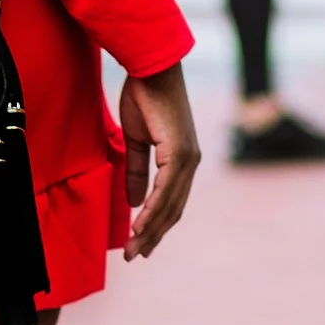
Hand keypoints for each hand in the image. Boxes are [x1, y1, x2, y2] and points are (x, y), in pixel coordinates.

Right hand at [119, 64, 200, 259]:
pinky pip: (165, 189)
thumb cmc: (144, 96)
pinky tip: (139, 225)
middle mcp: (190, 162)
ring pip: (170, 204)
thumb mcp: (135, 139)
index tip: (140, 243)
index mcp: (182, 160)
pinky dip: (152, 210)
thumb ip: (137, 170)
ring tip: (134, 249)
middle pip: (173, 209)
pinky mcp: (179, 152)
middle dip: (153, 235)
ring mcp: (187, 158)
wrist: (151, 68)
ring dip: (150, 229)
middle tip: (136, 256)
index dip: (156, 224)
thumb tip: (135, 201)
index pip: (171, 201)